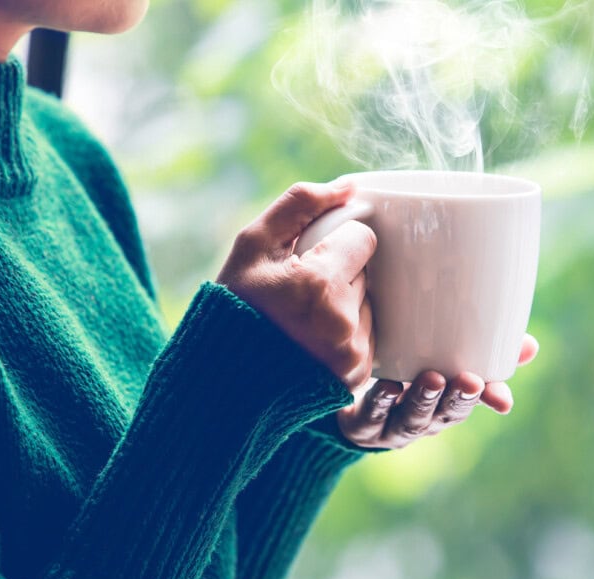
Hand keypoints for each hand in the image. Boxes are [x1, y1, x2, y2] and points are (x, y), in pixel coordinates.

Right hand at [217, 181, 376, 388]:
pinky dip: (346, 333)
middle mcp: (342, 321)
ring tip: (304, 319)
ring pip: (368, 304)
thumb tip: (349, 187)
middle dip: (338, 275)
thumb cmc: (235, 305)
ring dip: (345, 304)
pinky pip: (367, 335)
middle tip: (300, 293)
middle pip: (365, 272)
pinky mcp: (358, 375)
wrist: (225, 377)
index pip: (363, 238)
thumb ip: (300, 205)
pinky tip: (313, 339)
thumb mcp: (252, 245)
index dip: (336, 244)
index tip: (312, 258)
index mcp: (319, 284)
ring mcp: (353, 353)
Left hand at [338, 334, 539, 448]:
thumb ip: (481, 349)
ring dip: (424, 400)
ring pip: (411, 419)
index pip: (472, 404)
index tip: (503, 399)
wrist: (342, 392)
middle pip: (444, 415)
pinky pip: (372, 416)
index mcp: (444, 404)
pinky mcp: (361, 424)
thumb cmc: (401, 371)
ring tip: (432, 380)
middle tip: (470, 382)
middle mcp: (422, 419)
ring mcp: (391, 425)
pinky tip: (388, 386)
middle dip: (459, 400)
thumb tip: (532, 346)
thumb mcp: (440, 359)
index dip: (488, 401)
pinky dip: (381, 402)